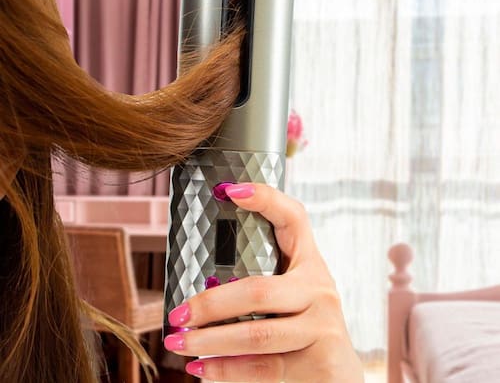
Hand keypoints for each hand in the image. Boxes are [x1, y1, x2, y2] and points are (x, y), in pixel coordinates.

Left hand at [164, 183, 363, 382]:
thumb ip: (260, 282)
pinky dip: (226, 371)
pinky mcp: (321, 362)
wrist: (339, 374)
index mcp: (309, 261)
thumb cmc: (301, 325)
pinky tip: (201, 370)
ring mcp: (323, 325)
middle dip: (210, 304)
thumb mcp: (290, 294)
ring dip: (209, 341)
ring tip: (176, 343)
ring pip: (257, 335)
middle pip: (258, 290)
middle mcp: (320, 288)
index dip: (265, 198)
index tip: (229, 190)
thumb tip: (201, 281)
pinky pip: (263, 368)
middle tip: (177, 315)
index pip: (293, 218)